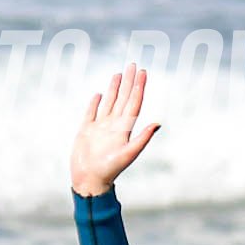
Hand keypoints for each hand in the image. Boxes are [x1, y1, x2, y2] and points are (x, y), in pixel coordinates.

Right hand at [66, 65, 160, 194]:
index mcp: (124, 128)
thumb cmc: (110, 169)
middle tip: (133, 65)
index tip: (143, 72)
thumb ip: (143, 138)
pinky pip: (91, 113)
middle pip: (124, 98)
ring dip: (114, 88)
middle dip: (129, 81)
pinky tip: (99, 94)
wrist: (90, 180)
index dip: (139, 87)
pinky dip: (95, 103)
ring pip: (109, 102)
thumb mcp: (129, 153)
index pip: (134, 102)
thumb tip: (158, 124)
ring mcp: (100, 127)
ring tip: (119, 74)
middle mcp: (114, 125)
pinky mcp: (86, 131)